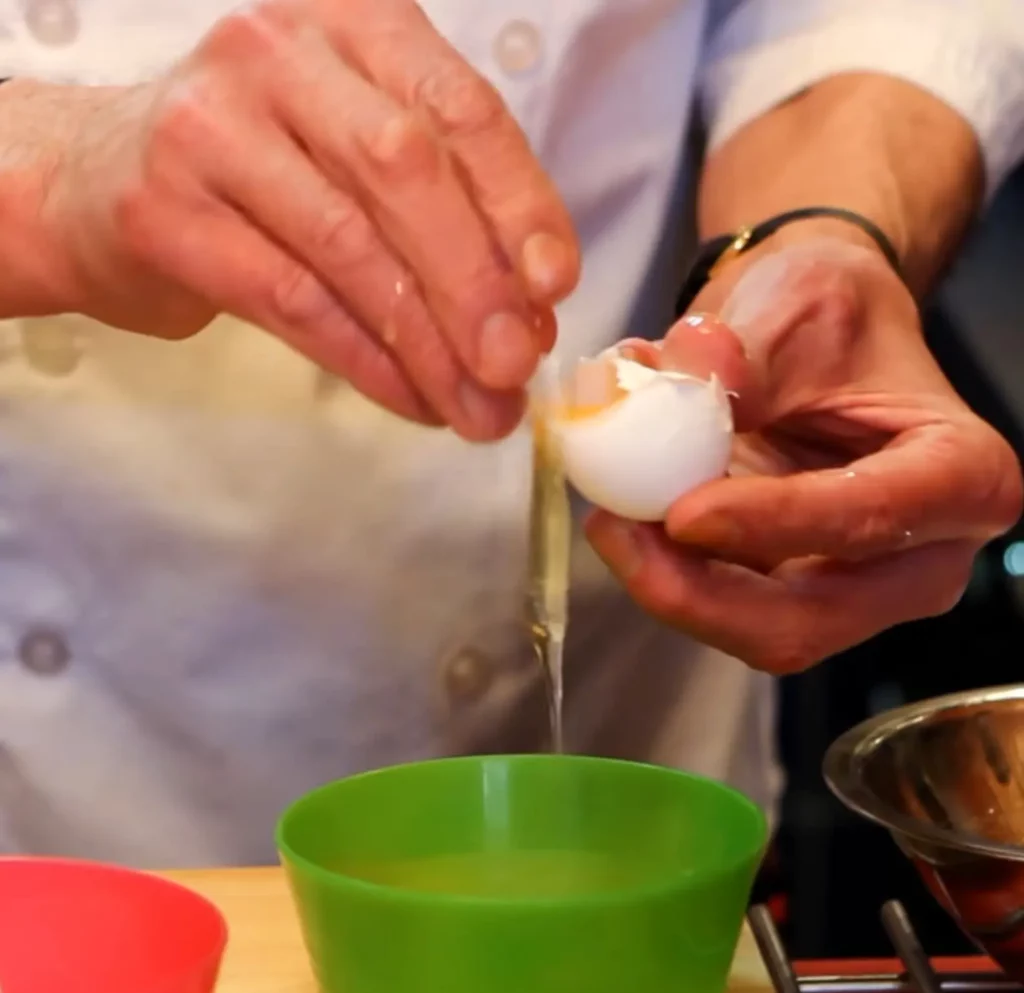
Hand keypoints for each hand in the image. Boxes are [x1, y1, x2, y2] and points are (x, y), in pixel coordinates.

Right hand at [42, 0, 578, 440]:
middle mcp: (280, 54)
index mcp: (353, 23)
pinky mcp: (166, 211)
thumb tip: (529, 314)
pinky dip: (364, 361)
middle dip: (474, 282)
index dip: (519, 203)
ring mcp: (211, 126)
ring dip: (427, 343)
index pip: (460, 108)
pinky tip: (412, 400)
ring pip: (348, 246)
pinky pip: (292, 301)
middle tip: (515, 365)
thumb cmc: (262, 171)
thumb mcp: (360, 156)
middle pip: (404, 172)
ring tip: (477, 407)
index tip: (555, 287)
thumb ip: (446, 212)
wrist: (102, 183)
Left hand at [586, 231, 1022, 673]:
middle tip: (617, 531)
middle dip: (701, 591)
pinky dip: (670, 579)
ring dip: (673, 590)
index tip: (683, 511)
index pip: (871, 518)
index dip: (774, 526)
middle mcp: (924, 551)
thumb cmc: (827, 313)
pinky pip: (729, 613)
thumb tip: (697, 371)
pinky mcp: (798, 594)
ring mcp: (859, 587)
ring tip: (612, 522)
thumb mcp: (793, 299)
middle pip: (812, 616)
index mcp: (961, 472)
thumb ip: (744, 346)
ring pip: (762, 632)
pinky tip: (629, 528)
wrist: (810, 337)